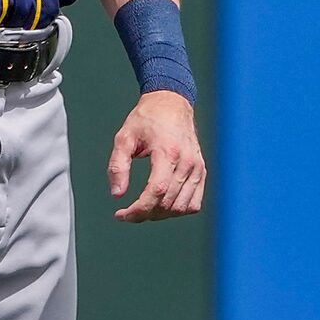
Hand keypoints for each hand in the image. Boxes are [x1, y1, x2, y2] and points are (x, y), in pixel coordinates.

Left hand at [111, 90, 206, 222]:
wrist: (171, 104)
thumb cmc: (147, 119)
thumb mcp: (124, 138)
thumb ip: (118, 166)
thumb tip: (117, 194)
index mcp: (168, 151)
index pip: (157, 190)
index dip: (139, 209)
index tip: (122, 214)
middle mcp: (187, 161)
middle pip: (168, 203)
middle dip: (144, 214)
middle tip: (127, 213)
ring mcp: (197, 168)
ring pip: (182, 208)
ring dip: (160, 215)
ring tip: (144, 209)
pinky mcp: (201, 171)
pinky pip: (194, 203)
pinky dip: (178, 210)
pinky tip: (162, 206)